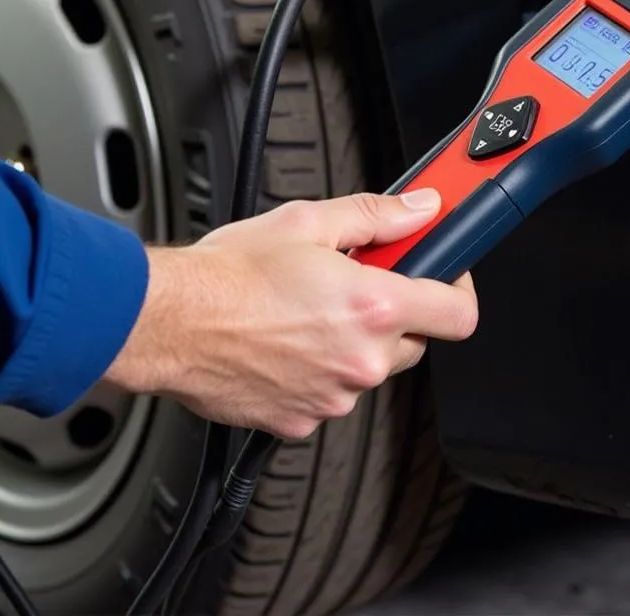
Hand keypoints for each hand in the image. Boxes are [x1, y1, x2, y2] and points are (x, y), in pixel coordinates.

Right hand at [102, 189, 477, 438]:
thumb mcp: (308, 222)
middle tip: (355, 282)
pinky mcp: (301, 420)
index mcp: (373, 308)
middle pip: (414, 340)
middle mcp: (361, 361)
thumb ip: (377, 216)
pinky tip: (286, 341)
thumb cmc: (229, 275)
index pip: (458, 314)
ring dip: (353, 341)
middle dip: (395, 310)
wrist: (170, 321)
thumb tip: (418, 210)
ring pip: (369, 367)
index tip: (443, 273)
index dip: (457, 288)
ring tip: (307, 310)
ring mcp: (332, 396)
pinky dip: (319, 370)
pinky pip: (330, 392)